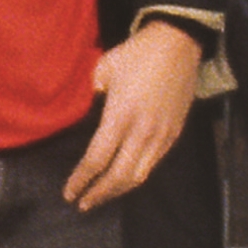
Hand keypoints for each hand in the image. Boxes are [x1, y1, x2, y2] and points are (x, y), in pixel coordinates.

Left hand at [65, 21, 202, 210]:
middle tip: (82, 204)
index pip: (97, 159)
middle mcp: (142, 132)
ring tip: (102, 196)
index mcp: (120, 116)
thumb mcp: (103, 68)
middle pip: (119, 176)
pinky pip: (153, 163)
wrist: (179, 43)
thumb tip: (92, 105)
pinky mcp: (174, 133)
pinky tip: (125, 177)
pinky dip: (136, 175)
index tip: (69, 193)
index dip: (81, 180)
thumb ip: (92, 92)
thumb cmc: (138, 53)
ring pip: (139, 175)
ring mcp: (161, 135)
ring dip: (118, 191)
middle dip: (99, 194)